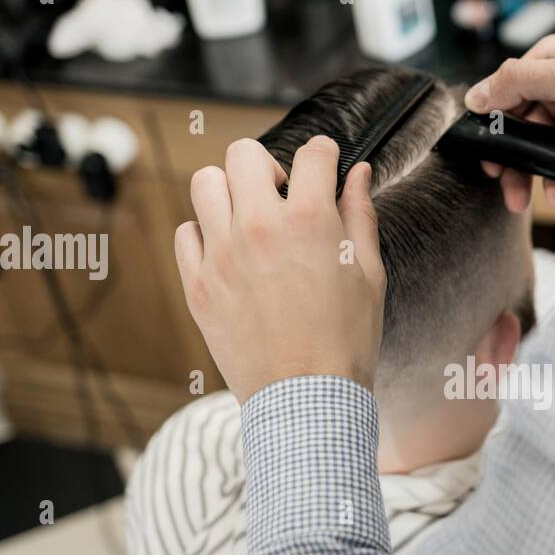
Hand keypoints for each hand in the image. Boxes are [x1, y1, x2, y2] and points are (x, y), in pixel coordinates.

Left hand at [174, 137, 386, 402]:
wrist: (309, 400)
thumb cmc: (346, 342)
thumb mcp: (368, 275)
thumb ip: (360, 216)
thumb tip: (356, 175)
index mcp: (310, 221)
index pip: (312, 154)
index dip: (324, 155)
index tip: (324, 165)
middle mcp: (260, 228)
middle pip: (244, 154)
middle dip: (267, 165)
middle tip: (280, 193)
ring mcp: (223, 255)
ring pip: (205, 184)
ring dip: (228, 192)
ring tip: (247, 218)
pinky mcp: (199, 285)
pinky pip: (186, 234)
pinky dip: (204, 235)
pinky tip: (228, 253)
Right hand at [465, 29, 554, 211]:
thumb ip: (521, 83)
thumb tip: (476, 97)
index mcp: (552, 65)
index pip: (507, 98)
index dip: (494, 131)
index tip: (489, 161)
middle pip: (525, 134)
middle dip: (519, 167)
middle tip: (514, 196)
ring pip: (551, 157)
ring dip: (548, 180)